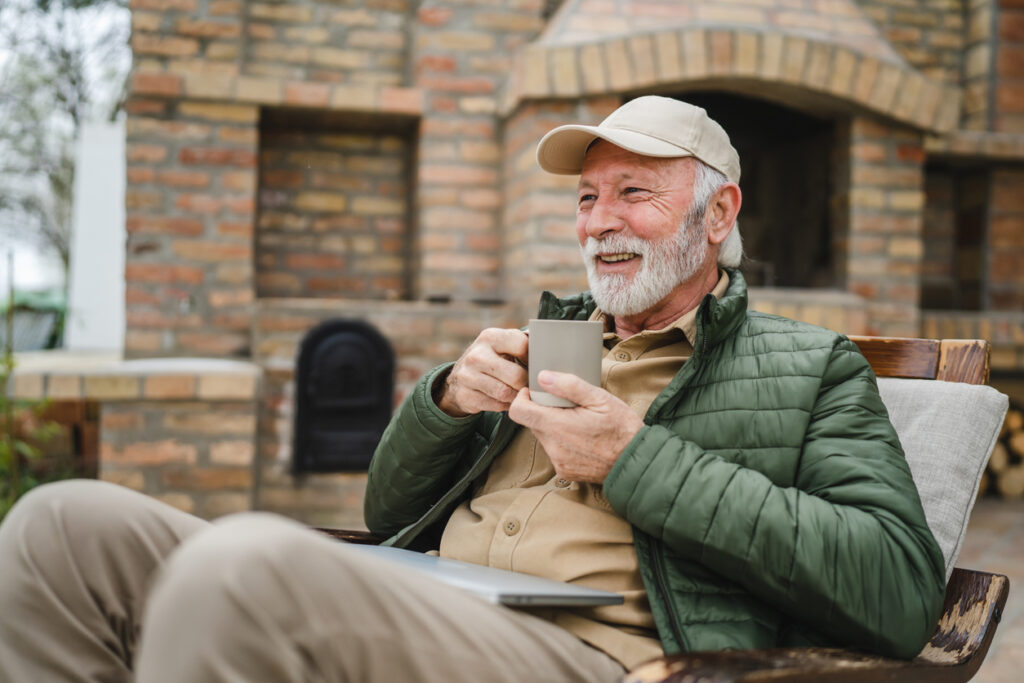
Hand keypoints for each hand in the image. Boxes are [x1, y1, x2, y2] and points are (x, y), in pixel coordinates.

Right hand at [436, 328, 528, 417]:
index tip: (536, 366)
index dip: (534, 358)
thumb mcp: (503, 345)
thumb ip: (523, 344)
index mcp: (490, 337)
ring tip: (521, 393)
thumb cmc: (491, 359)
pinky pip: (496, 405)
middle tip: (533, 386)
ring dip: (517, 396)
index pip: (522, 345)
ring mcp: (467, 376)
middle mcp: (476, 355)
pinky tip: (508, 400)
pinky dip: (506, 405)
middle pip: (515, 375)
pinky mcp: (465, 396)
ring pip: (505, 393)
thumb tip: (549, 350)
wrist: (459, 378)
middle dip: (527, 383)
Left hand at [508, 370, 644, 482]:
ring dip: (554, 427)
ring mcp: (558, 461)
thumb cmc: (622, 428)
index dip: (522, 398)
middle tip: (566, 405)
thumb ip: (569, 386)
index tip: (534, 392)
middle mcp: (553, 446)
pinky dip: (563, 443)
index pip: (518, 411)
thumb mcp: (600, 399)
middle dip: (543, 411)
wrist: (637, 462)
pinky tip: (582, 439)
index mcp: (557, 426)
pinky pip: (554, 452)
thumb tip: (543, 377)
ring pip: (544, 437)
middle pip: (532, 423)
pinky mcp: (565, 471)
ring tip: (578, 422)